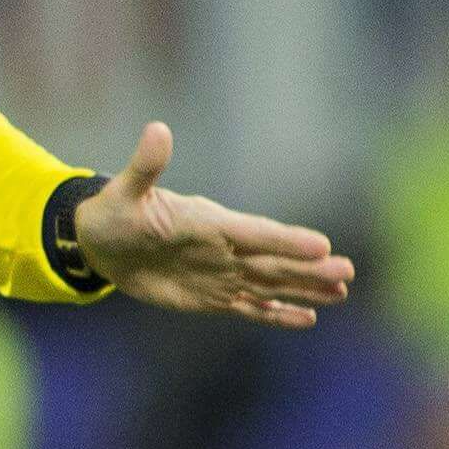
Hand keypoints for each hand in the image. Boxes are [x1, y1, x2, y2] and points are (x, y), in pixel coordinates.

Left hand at [73, 122, 353, 327]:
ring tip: (341, 293)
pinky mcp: (210, 297)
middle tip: (347, 273)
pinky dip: (276, 314)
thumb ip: (146, 166)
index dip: (284, 240)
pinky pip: (249, 307)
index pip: (254, 232)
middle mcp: (223, 249)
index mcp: (209, 222)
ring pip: (270, 284)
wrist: (101, 243)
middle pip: (273, 260)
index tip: (321, 245)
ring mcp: (221, 273)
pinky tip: (308, 318)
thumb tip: (156, 130)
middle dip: (309, 268)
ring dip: (304, 289)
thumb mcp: (124, 191)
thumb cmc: (114, 212)